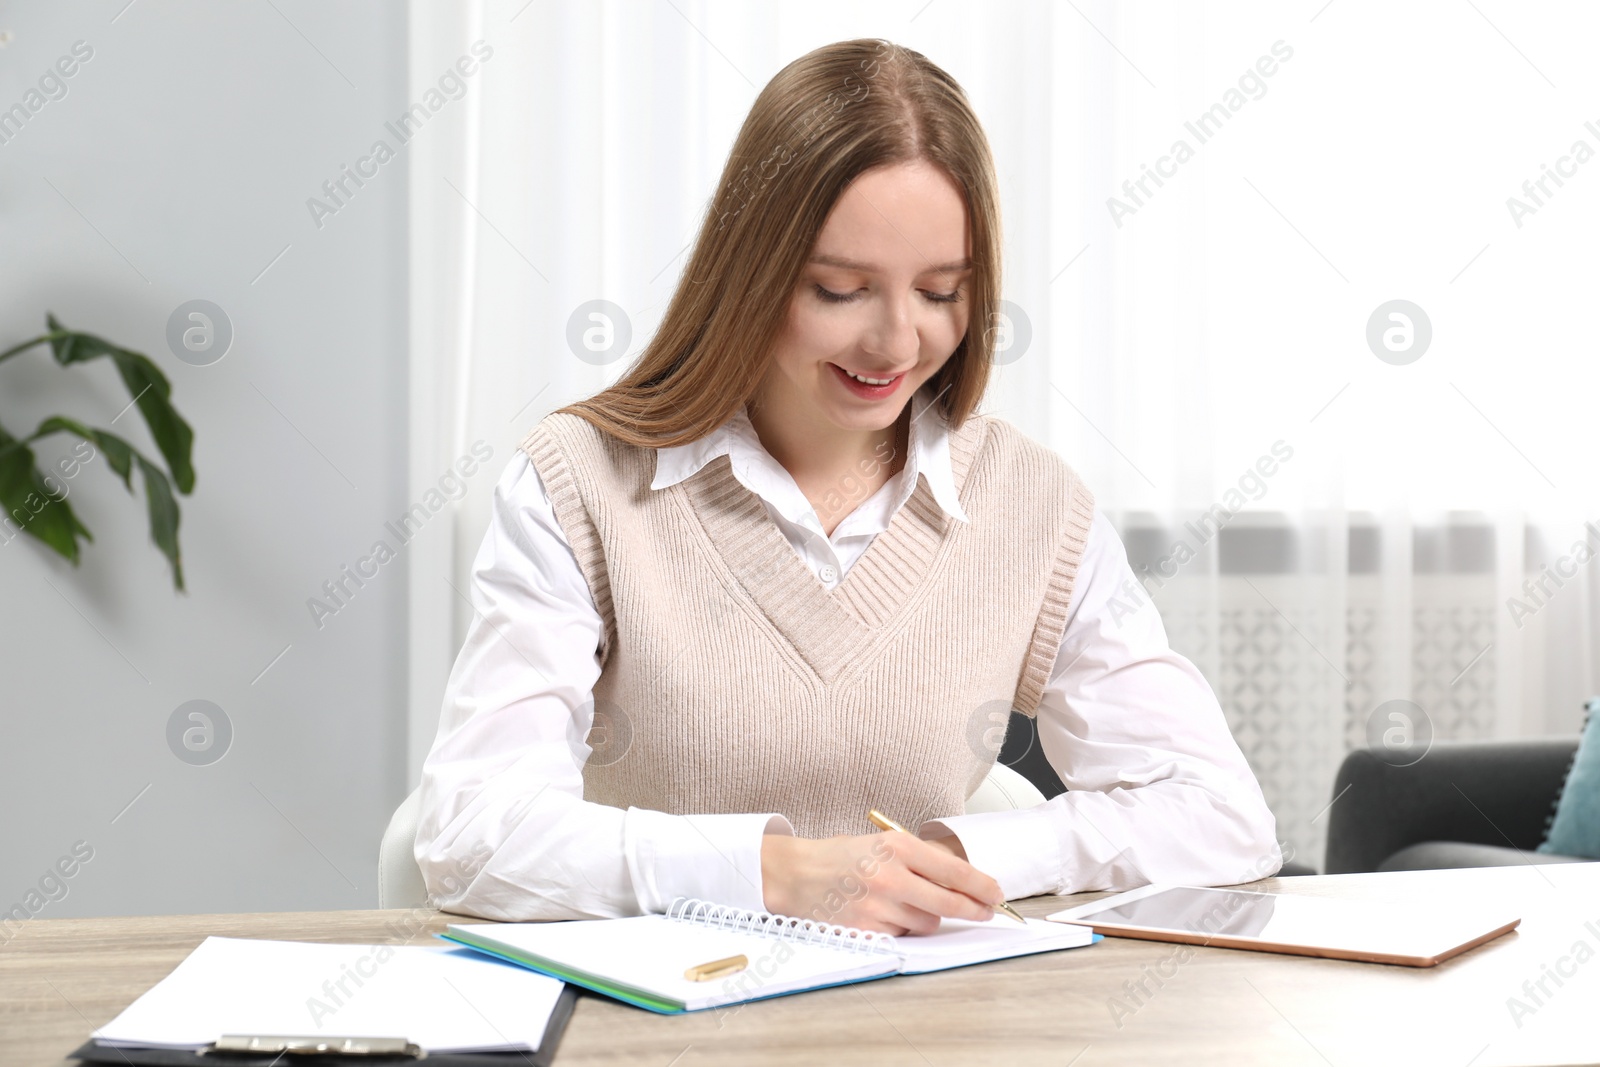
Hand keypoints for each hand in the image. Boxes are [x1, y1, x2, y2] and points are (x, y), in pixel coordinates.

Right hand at [760, 831, 999, 935]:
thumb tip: (963, 882)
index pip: (953, 870)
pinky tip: (886, 914)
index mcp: (896, 846)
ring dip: (928, 918)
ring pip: (927, 923)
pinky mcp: (865, 929)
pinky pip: (903, 935)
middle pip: (948, 903)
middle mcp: (888, 875)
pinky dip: (903, 929)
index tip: (996, 893)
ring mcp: (877, 905)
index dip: (981, 885)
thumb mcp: (883, 844)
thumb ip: (919, 860)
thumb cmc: (842, 857)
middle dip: (973, 909)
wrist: (796, 874)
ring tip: (906, 903)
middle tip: (984, 910)